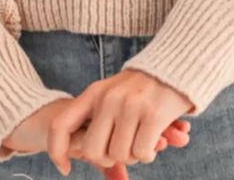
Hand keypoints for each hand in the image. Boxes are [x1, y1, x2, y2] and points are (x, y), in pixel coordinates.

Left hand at [1, 97, 190, 177]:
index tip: (65, 167)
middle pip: (93, 151)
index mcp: (94, 92)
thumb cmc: (142, 87)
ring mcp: (131, 105)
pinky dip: (148, 154)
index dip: (57, 151)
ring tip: (141, 139)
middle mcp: (109, 98)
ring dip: (132, 156)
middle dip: (108, 158)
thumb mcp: (112, 92)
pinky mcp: (153, 114)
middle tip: (122, 149)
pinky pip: (142, 153)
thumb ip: (96, 116)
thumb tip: (76, 151)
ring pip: (120, 155)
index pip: (61, 125)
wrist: (176, 66)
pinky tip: (155, 141)